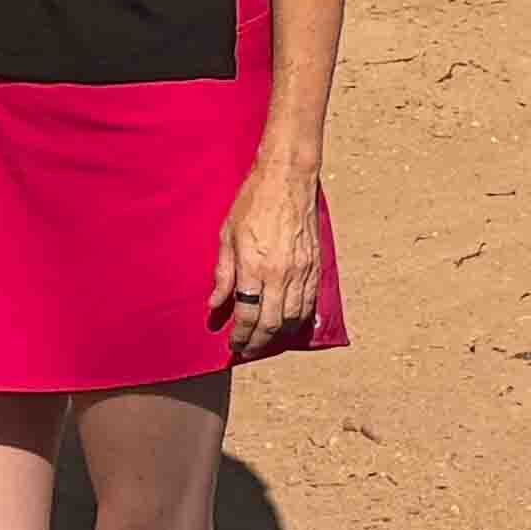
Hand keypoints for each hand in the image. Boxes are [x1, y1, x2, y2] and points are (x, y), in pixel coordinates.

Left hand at [210, 152, 324, 356]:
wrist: (287, 179)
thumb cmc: (253, 202)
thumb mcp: (227, 236)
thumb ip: (223, 274)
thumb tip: (215, 304)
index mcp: (254, 267)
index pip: (247, 315)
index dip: (240, 335)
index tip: (233, 344)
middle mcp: (280, 274)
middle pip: (271, 323)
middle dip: (257, 342)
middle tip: (246, 350)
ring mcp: (301, 271)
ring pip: (292, 318)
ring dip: (278, 335)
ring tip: (265, 341)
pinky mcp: (315, 266)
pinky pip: (309, 303)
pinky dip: (299, 319)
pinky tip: (289, 324)